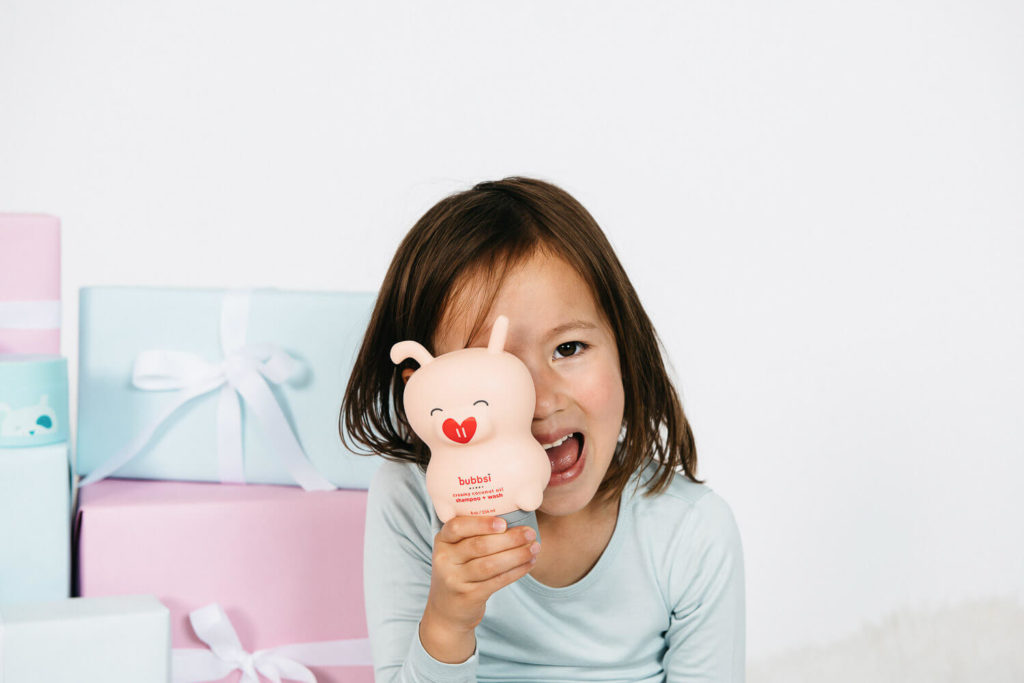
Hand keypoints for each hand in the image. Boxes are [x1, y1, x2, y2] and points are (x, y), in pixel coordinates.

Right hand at [419, 516, 538, 661]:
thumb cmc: (459, 571)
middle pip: (479, 546)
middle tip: (530, 533)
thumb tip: (513, 518)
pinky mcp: (468, 596)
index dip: (482, 524)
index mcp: (442, 541)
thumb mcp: (456, 551)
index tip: (504, 523)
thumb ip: (473, 535)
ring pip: (490, 565)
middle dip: (509, 539)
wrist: (447, 611)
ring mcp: (454, 580)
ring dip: (516, 555)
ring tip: (534, 548)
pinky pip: (496, 581)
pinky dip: (516, 571)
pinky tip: (529, 564)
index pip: (457, 527)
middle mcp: (444, 559)